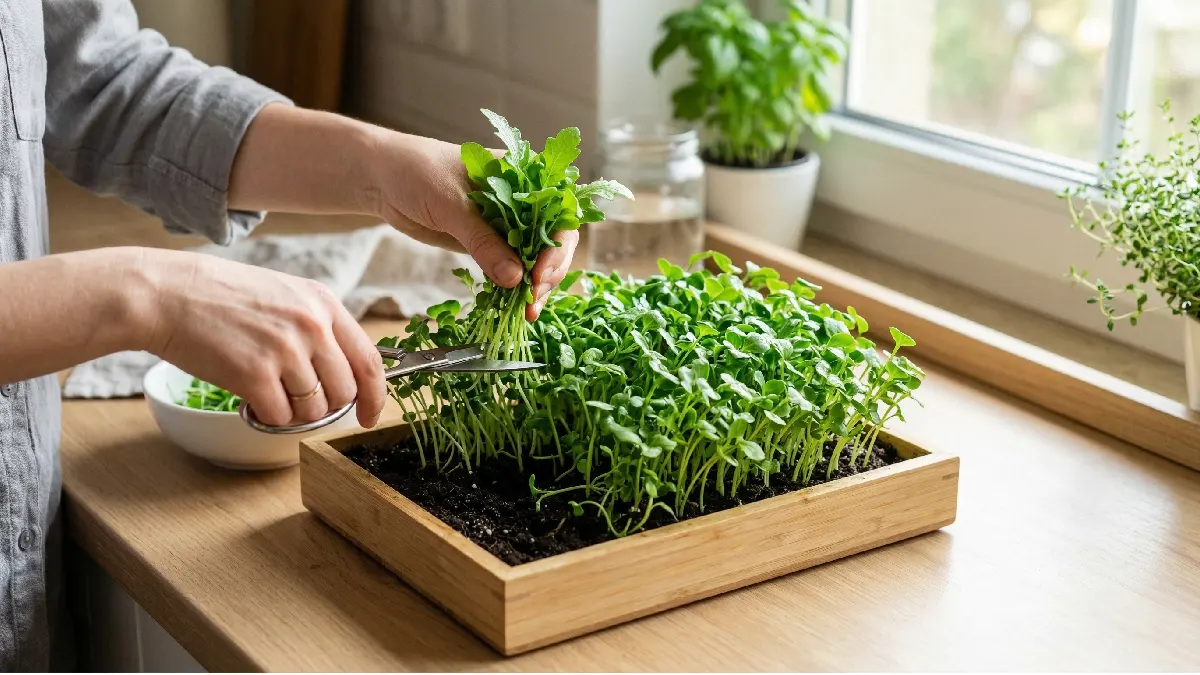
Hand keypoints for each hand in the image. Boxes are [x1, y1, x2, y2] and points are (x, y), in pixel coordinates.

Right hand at [138, 248, 386, 427]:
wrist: (168, 295)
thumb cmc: (221, 296)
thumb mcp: (284, 294)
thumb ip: (317, 326)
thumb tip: (344, 370)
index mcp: (324, 304)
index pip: (369, 361)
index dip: (376, 397)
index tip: (369, 416)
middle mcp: (312, 326)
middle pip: (344, 392)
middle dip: (326, 406)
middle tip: (298, 400)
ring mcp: (285, 351)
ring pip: (313, 410)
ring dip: (294, 413)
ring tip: (269, 392)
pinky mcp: (255, 375)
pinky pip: (280, 417)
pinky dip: (267, 416)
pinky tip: (250, 398)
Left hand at [364, 131, 576, 319]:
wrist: (384, 179)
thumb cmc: (419, 173)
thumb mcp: (452, 205)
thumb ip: (483, 241)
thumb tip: (515, 278)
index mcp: (524, 176)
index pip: (558, 212)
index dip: (558, 245)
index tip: (540, 272)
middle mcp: (523, 200)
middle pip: (554, 240)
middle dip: (549, 272)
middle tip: (533, 299)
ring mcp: (508, 223)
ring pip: (536, 259)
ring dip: (535, 286)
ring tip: (527, 311)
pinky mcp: (490, 243)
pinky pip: (512, 268)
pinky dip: (516, 288)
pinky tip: (515, 307)